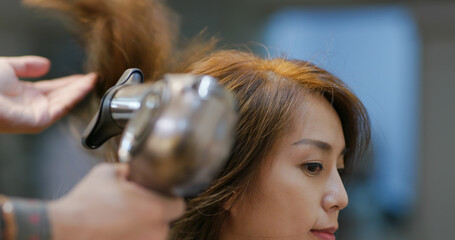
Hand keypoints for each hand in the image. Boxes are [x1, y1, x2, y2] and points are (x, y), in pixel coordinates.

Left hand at [0, 56, 95, 132]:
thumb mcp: (8, 68)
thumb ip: (27, 66)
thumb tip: (46, 64)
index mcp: (23, 94)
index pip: (52, 88)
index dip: (67, 81)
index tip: (81, 75)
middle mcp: (31, 106)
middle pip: (61, 96)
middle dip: (77, 86)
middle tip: (93, 77)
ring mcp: (35, 115)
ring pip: (64, 102)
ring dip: (79, 90)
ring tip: (93, 80)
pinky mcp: (38, 122)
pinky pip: (61, 108)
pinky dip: (74, 97)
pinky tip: (84, 86)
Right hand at [48, 163, 184, 239]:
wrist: (64, 229)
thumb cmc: (86, 203)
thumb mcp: (108, 172)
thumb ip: (129, 169)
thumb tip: (134, 169)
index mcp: (156, 210)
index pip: (179, 204)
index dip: (170, 197)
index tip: (159, 194)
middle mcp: (155, 233)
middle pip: (166, 221)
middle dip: (154, 212)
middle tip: (136, 205)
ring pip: (152, 234)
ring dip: (143, 226)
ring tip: (123, 218)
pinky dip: (132, 235)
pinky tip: (117, 228)